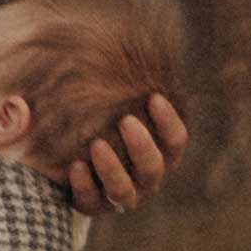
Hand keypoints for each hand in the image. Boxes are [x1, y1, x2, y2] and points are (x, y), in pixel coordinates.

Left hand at [66, 91, 188, 216]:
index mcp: (161, 154)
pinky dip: (84, 185)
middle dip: (142, 146)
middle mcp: (146, 179)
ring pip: (126, 193)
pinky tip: (74, 166)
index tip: (153, 97)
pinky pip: (91, 202)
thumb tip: (124, 44)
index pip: (176, 141)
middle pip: (155, 169)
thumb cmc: (106, 123)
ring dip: (113, 169)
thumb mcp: (117, 105)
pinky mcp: (93, 207)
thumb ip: (125, 89)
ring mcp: (120, 197)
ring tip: (97, 144)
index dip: (169, 122)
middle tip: (126, 121)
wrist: (78, 160)